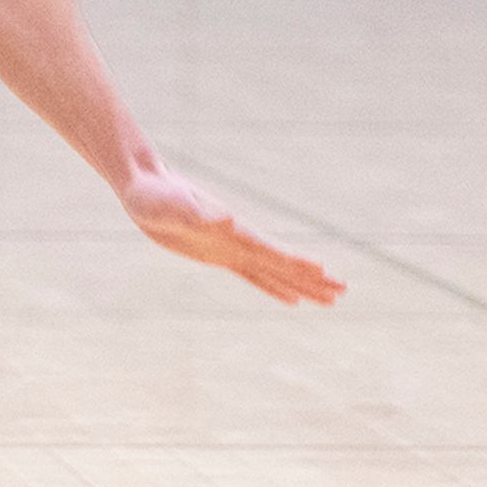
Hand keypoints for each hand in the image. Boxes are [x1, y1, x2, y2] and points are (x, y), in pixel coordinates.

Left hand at [121, 162, 344, 304]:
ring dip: (302, 285)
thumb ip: (196, 212)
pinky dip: (274, 288)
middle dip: (312, 278)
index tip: (324, 271)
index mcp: (231, 229)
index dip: (296, 262)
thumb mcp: (170, 205)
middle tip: (344, 291)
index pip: (270, 249)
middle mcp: (238, 239)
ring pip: (274, 272)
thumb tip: (226, 218)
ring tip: (331, 300)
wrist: (142, 186)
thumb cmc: (153, 194)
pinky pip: (253, 276)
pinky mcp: (218, 255)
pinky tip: (292, 299)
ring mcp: (231, 248)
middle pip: (282, 263)